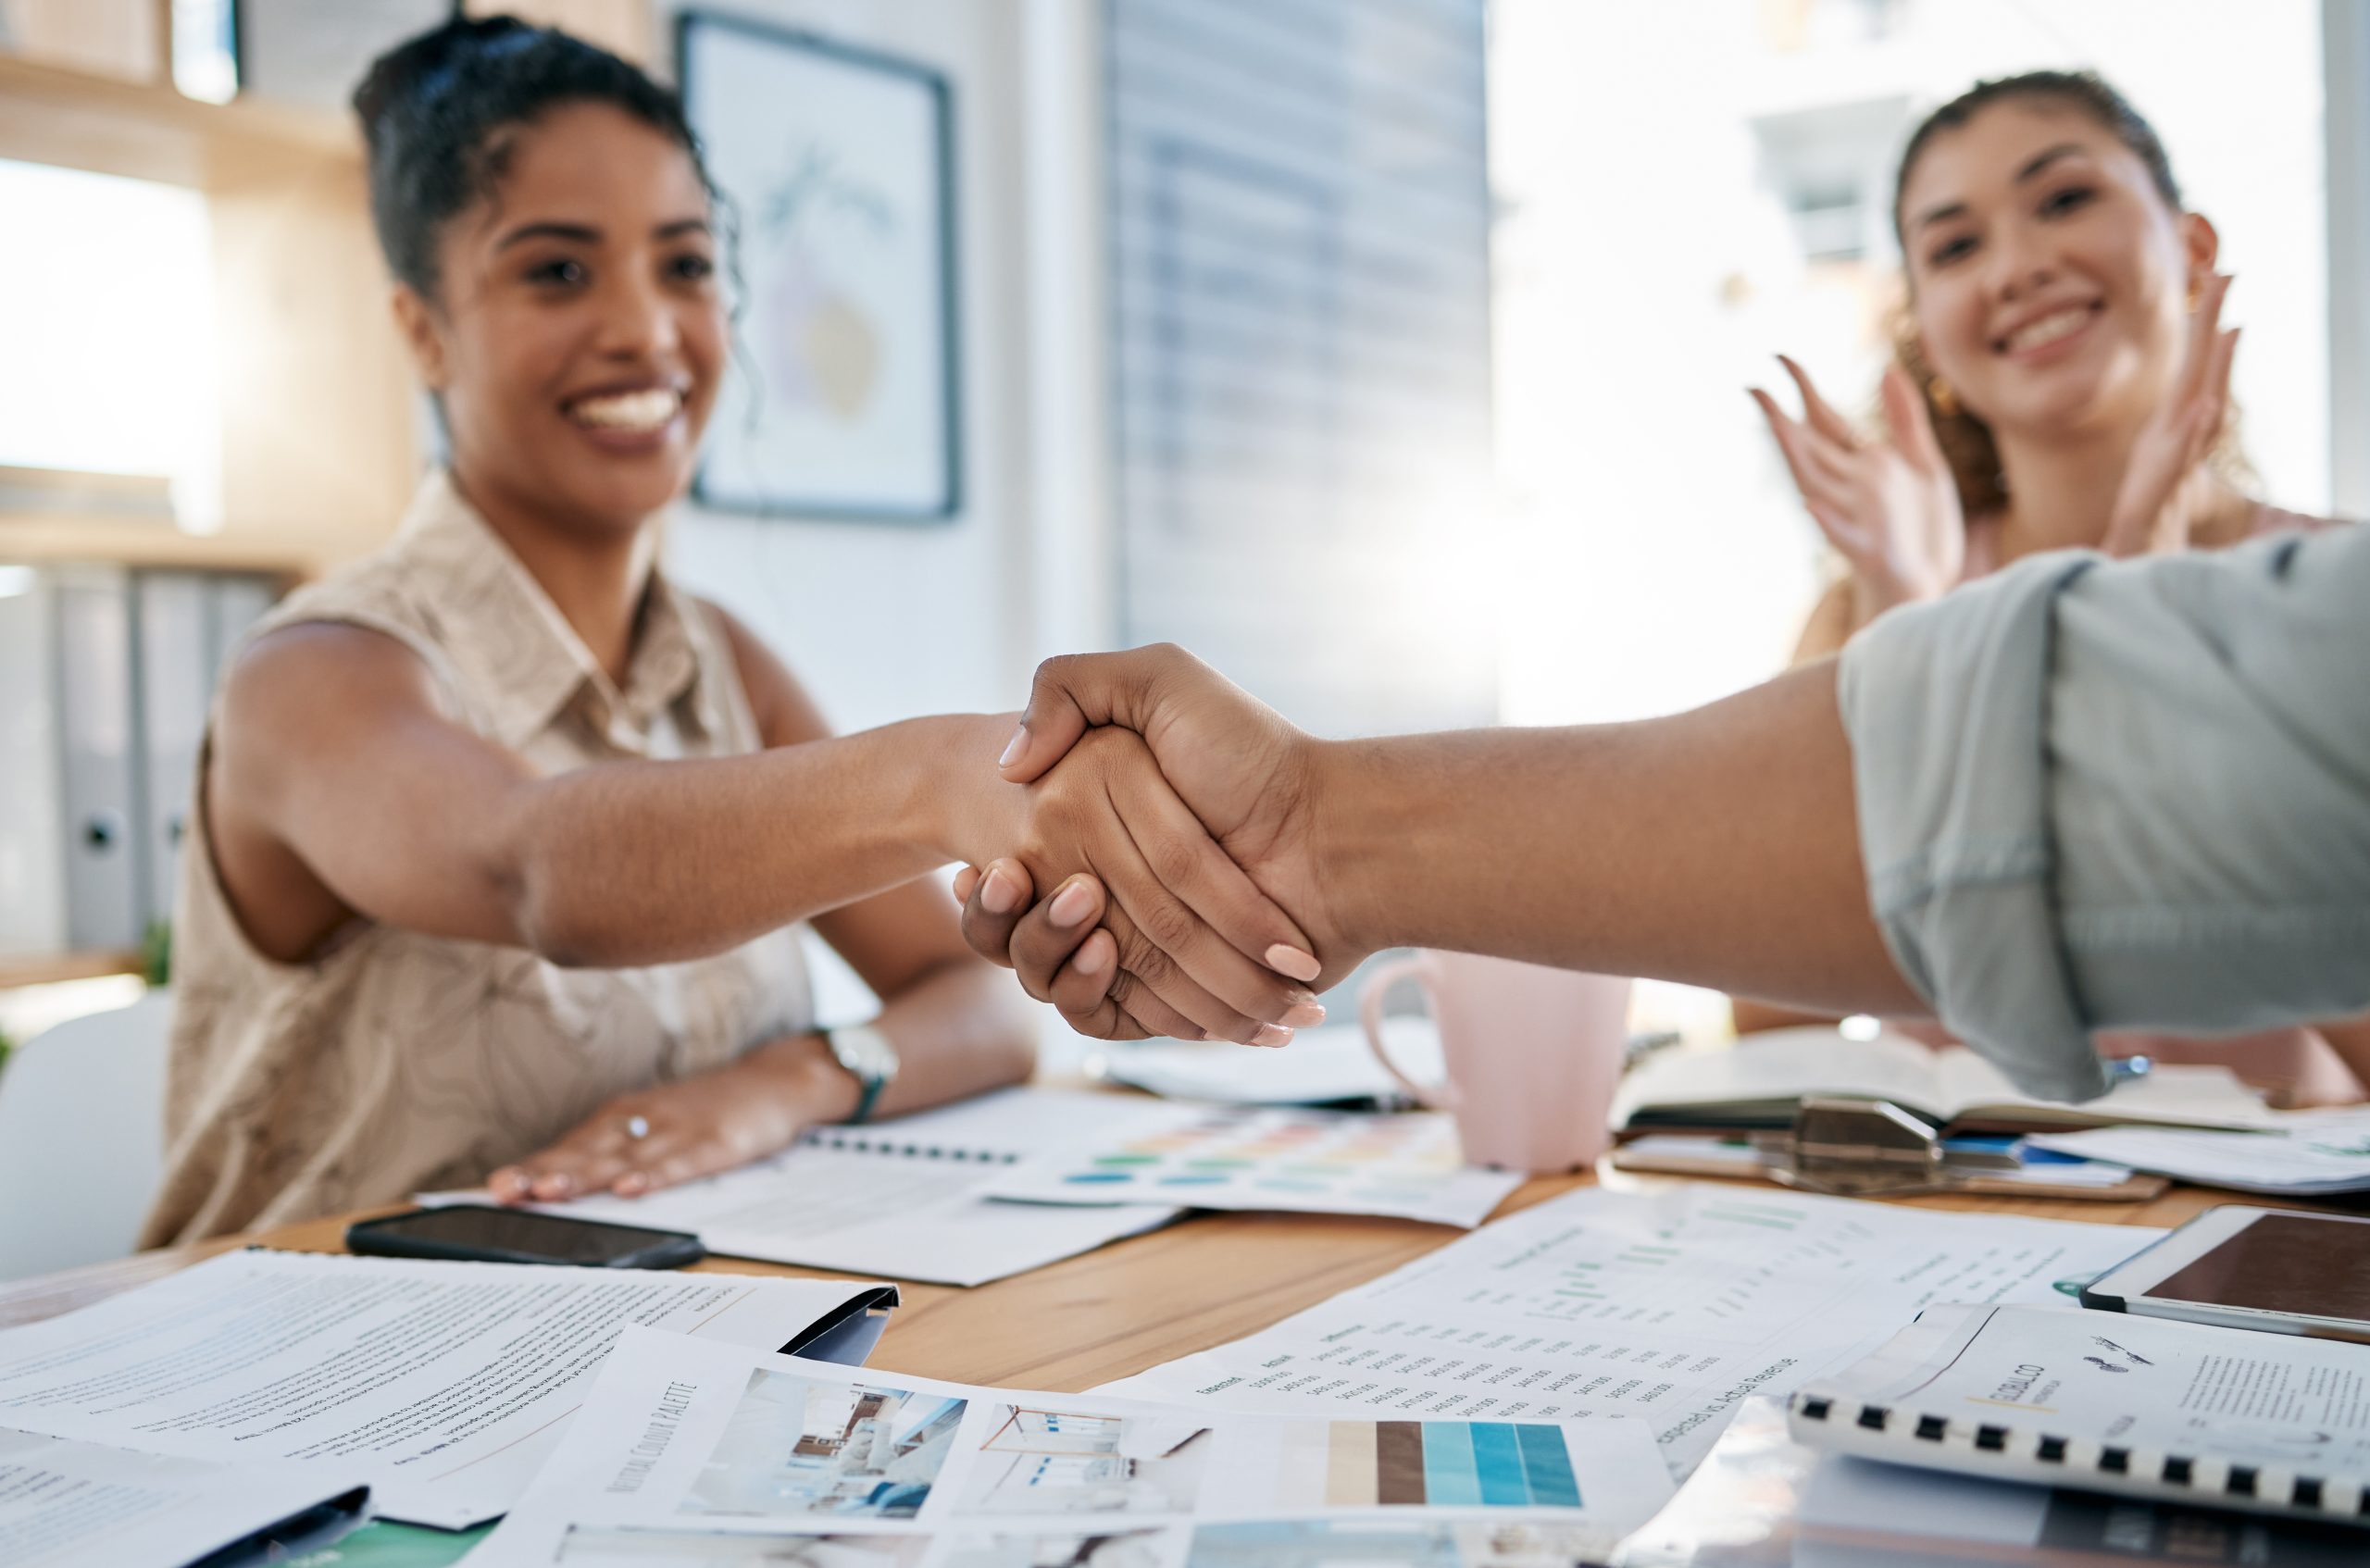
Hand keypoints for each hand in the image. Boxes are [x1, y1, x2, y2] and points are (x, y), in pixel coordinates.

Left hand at [487, 1047, 820, 1201]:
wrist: (777, 1080)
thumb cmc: (708, 1108)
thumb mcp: (657, 1122)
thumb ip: (615, 1149)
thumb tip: (560, 1179)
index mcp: (626, 1117)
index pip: (572, 1145)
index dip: (534, 1165)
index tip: (495, 1187)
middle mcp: (646, 1120)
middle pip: (588, 1151)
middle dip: (545, 1171)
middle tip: (506, 1190)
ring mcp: (680, 1130)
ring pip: (625, 1157)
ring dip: (585, 1175)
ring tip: (548, 1191)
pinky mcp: (716, 1142)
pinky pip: (680, 1163)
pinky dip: (654, 1176)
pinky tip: (630, 1189)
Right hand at [954, 722, 1324, 1043]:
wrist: (1335, 835)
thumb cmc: (1252, 753)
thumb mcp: (1162, 681)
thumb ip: (1072, 686)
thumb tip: (1008, 762)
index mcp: (1100, 826)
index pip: (1027, 871)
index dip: (999, 886)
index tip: (995, 869)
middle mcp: (1114, 886)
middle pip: (1036, 930)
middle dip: (1023, 925)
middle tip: (1010, 888)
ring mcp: (1140, 944)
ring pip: (1060, 978)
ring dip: (1052, 960)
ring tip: (1077, 922)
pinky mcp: (1171, 995)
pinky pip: (1107, 1017)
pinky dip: (1097, 1000)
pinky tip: (1103, 960)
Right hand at [1752, 358, 1963, 611]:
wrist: (1934, 585)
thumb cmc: (1925, 530)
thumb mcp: (1926, 465)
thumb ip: (1906, 419)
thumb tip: (1887, 368)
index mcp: (1862, 463)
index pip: (1825, 418)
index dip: (1803, 388)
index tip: (1780, 358)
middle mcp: (1850, 486)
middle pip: (1811, 445)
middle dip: (1784, 418)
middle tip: (1756, 389)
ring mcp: (1856, 516)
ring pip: (1816, 482)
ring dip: (1795, 457)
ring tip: (1778, 430)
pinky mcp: (1870, 549)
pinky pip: (1842, 535)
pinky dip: (1826, 521)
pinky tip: (1812, 505)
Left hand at [2102, 272, 2237, 557]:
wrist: (2148, 522)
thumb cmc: (2155, 475)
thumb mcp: (2165, 427)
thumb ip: (2184, 396)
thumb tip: (2196, 366)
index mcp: (2184, 405)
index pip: (2200, 353)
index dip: (2210, 316)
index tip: (2218, 275)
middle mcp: (2192, 418)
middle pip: (2208, 362)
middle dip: (2217, 319)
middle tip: (2228, 276)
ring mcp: (2185, 442)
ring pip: (2209, 396)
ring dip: (2221, 364)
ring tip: (2232, 328)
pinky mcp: (2173, 469)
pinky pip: (2188, 444)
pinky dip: (2199, 425)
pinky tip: (2207, 403)